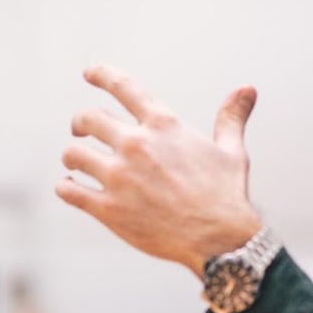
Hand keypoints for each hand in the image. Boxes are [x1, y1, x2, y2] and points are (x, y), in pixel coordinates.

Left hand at [57, 65, 263, 275]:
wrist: (220, 240)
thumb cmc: (226, 195)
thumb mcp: (231, 151)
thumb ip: (231, 118)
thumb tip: (247, 89)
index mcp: (164, 125)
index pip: (124, 87)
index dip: (102, 75)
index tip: (89, 73)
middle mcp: (136, 145)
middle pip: (88, 119)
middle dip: (80, 122)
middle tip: (80, 129)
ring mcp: (119, 177)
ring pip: (73, 154)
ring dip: (72, 157)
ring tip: (75, 164)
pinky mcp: (108, 208)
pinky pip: (69, 191)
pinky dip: (65, 188)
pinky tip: (69, 188)